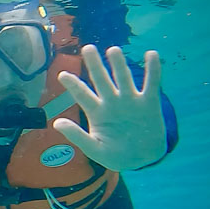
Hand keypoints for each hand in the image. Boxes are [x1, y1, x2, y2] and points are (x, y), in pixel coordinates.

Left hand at [54, 45, 165, 171]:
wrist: (141, 160)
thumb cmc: (114, 154)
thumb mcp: (93, 148)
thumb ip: (76, 136)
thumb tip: (56, 123)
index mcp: (96, 112)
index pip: (82, 95)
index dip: (73, 85)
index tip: (62, 74)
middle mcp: (112, 102)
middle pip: (101, 80)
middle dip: (95, 65)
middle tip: (87, 48)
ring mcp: (130, 101)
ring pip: (124, 78)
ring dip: (119, 65)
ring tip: (113, 50)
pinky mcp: (149, 103)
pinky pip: (152, 83)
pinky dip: (153, 70)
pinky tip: (152, 54)